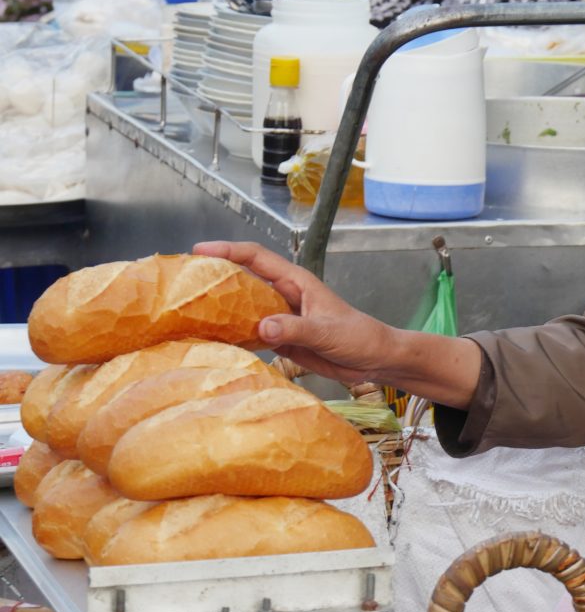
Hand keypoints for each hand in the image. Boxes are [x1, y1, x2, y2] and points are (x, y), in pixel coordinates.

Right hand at [193, 240, 396, 383]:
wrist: (374, 360)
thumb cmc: (359, 337)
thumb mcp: (327, 331)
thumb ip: (295, 328)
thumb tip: (263, 327)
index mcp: (296, 282)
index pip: (257, 258)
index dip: (228, 251)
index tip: (199, 250)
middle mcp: (285, 296)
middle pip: (243, 279)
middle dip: (215, 277)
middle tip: (183, 281)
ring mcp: (282, 317)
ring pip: (244, 307)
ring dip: (221, 309)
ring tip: (188, 311)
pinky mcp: (282, 339)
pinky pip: (251, 333)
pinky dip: (234, 335)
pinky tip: (214, 340)